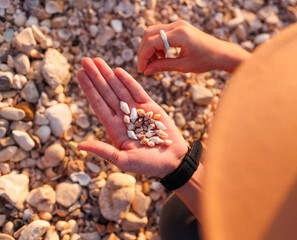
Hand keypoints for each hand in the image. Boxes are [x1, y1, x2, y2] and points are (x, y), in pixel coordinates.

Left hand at [76, 58, 187, 177]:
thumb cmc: (148, 165)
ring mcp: (137, 110)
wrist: (173, 161)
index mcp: (114, 129)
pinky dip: (128, 81)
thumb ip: (103, 150)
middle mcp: (123, 117)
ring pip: (119, 88)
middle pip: (106, 93)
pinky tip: (118, 71)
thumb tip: (79, 145)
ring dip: (108, 74)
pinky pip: (137, 91)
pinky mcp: (151, 107)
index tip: (80, 74)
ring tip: (97, 61)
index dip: (89, 89)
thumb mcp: (123, 161)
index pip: (98, 105)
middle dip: (96, 76)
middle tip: (84, 60)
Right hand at [138, 20, 250, 74]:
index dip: (144, 57)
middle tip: (145, 67)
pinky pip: (161, 33)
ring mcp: (178, 24)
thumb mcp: (184, 66)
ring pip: (153, 32)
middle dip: (143, 51)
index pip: (152, 42)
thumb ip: (163, 66)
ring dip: (149, 47)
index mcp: (179, 35)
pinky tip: (163, 56)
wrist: (221, 53)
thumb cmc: (206, 60)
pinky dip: (157, 44)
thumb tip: (147, 71)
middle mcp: (177, 25)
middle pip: (148, 34)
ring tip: (155, 62)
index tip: (142, 70)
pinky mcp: (179, 27)